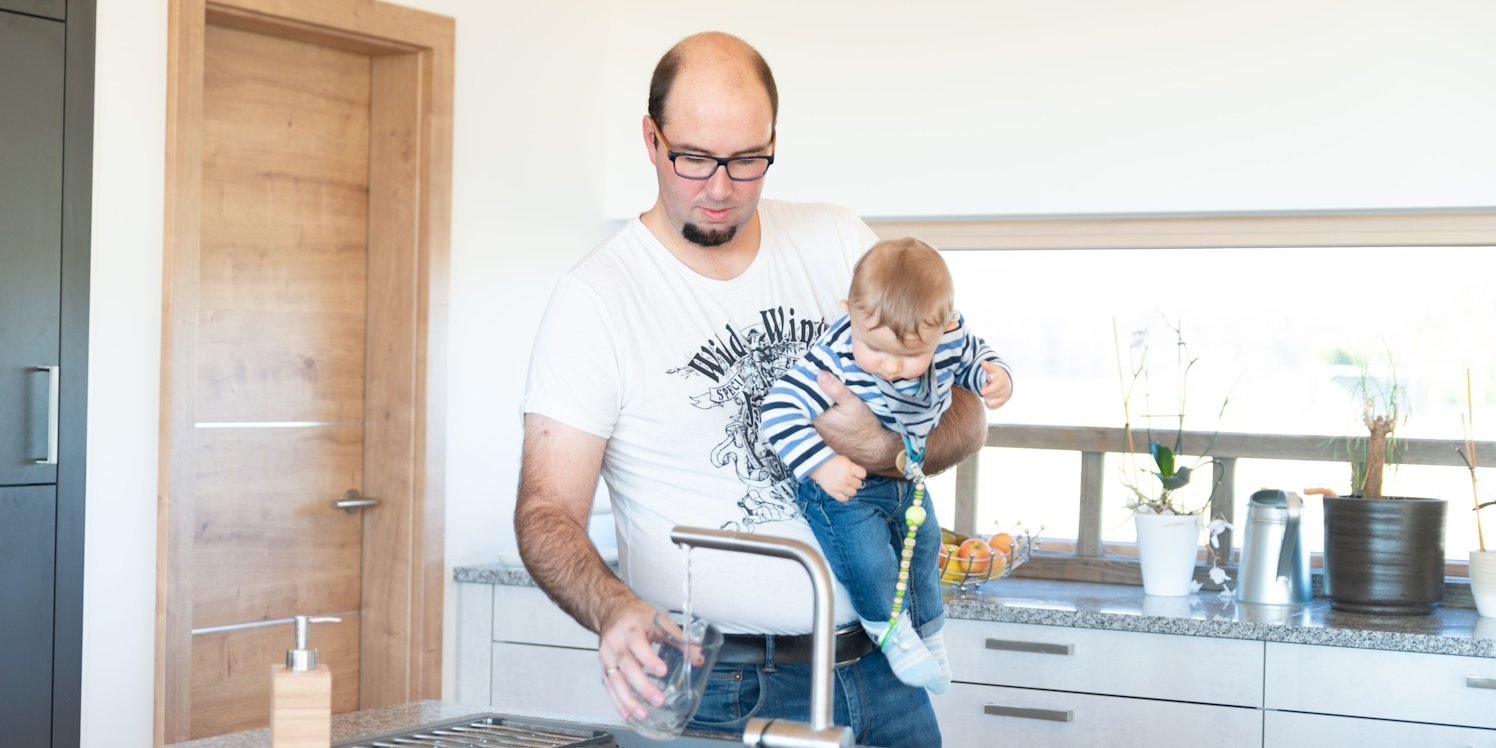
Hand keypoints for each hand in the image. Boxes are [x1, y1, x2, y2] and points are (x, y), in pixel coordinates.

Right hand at [596, 599, 667, 720]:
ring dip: (628, 700)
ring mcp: (607, 656)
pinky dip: (618, 702)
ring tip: (642, 713)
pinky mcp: (604, 667)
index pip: (638, 644)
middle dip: (642, 685)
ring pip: (614, 680)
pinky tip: (627, 713)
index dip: (648, 658)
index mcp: (630, 628)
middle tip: (658, 700)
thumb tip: (697, 658)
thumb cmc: (635, 616)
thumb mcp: (658, 620)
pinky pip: (609, 687)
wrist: (612, 611)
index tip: (662, 671)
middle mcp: (615, 642)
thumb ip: (679, 638)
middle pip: (626, 666)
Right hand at [810, 454, 866, 502]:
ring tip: (846, 485)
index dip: (860, 474)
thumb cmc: (832, 461)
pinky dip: (844, 496)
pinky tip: (842, 491)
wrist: (817, 465)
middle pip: (858, 484)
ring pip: (853, 493)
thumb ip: (853, 468)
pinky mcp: (833, 492)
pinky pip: (844, 499)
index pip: (863, 474)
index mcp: (849, 468)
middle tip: (849, 478)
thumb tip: (861, 477)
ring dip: (851, 489)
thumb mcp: (845, 461)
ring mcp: (839, 486)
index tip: (856, 473)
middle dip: (855, 481)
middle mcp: (845, 478)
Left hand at [813, 370, 898, 471]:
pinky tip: (831, 401)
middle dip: (814, 389)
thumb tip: (820, 374)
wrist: (874, 448)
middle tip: (821, 376)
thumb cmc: (864, 428)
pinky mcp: (826, 435)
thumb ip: (835, 388)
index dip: (809, 382)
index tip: (814, 371)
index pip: (805, 396)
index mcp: (816, 418)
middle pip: (808, 402)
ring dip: (819, 398)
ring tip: (827, 385)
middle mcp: (814, 427)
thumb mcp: (852, 403)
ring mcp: (819, 432)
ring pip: (815, 409)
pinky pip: (820, 416)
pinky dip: (824, 408)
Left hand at [979, 361, 1011, 409]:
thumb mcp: (992, 369)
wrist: (1004, 382)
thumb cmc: (996, 375)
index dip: (988, 390)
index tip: (981, 392)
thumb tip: (983, 362)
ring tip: (989, 391)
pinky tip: (989, 397)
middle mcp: (1006, 390)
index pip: (996, 387)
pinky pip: (992, 407)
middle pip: (992, 395)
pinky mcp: (1001, 404)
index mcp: (1002, 381)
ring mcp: (1004, 398)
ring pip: (991, 402)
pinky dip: (988, 402)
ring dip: (987, 397)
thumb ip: (987, 366)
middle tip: (986, 385)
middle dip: (986, 392)